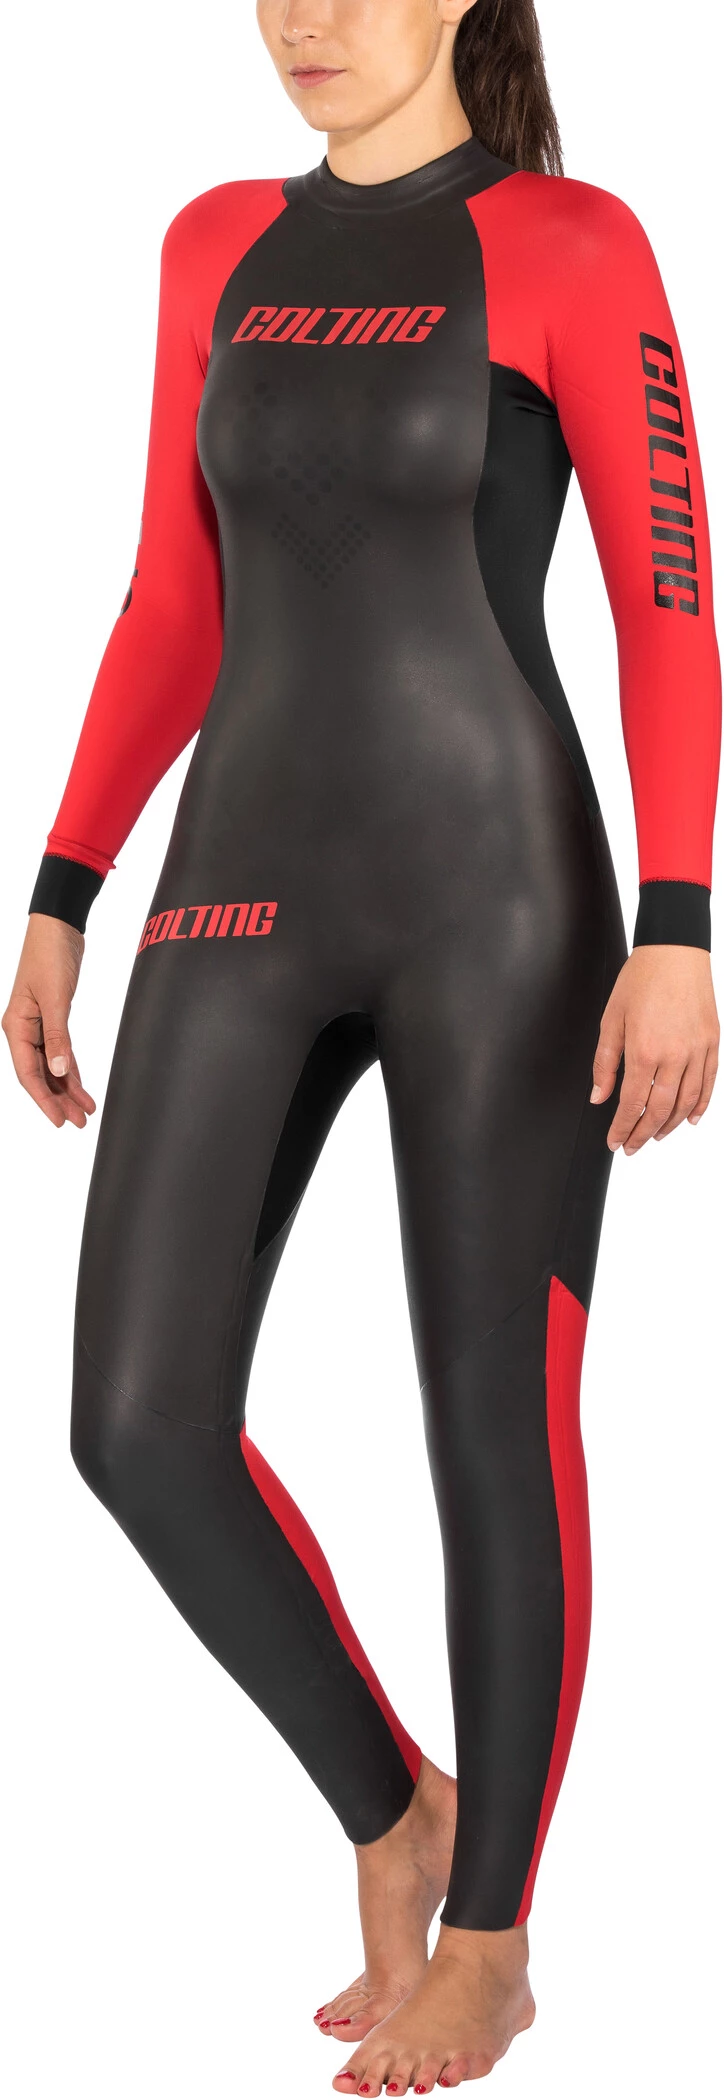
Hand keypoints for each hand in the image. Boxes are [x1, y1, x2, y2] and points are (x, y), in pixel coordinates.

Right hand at [2, 913, 95, 1129]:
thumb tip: (60, 1072)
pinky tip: (82, 1086)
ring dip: (68, 1088)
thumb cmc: (50, 956)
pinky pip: (61, 1052)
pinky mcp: (54, 1018)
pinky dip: (72, 1069)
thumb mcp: (56, 998)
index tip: (59, 1120)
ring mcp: (38, 1025)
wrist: (58, 927)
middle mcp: (24, 1030)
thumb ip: (58, 1036)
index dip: (44, 1100)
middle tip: (79, 1123)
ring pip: (53, 1066)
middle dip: (60, 1100)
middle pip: (41, 1074)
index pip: (28, 1073)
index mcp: (16, 1027)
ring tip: (86, 1111)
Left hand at [590, 945, 718, 1155]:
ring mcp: (697, 1050)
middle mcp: (674, 1056)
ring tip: (656, 1135)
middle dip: (643, 1134)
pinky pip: (708, 1084)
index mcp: (644, 1050)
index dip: (622, 1128)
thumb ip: (605, 1062)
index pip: (631, 1104)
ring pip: (686, 1103)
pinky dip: (700, 1106)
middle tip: (632, 1146)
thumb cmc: (641, 980)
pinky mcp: (712, 1043)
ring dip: (670, 1125)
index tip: (614, 1141)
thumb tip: (599, 1096)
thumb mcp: (611, 1020)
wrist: (674, 951)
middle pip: (659, 1111)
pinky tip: (691, 1119)